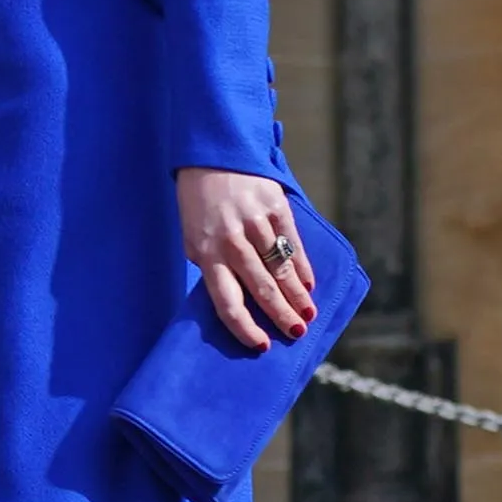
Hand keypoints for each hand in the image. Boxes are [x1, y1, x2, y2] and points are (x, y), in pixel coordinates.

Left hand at [178, 167, 316, 354]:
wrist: (212, 156)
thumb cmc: (200, 205)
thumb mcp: (193, 238)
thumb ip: (212, 265)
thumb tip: (238, 299)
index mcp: (206, 253)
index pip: (226, 301)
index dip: (244, 327)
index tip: (260, 345)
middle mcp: (231, 241)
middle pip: (261, 289)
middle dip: (281, 316)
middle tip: (296, 333)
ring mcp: (255, 223)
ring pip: (281, 268)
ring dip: (297, 295)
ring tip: (308, 313)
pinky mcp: (275, 206)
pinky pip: (292, 243)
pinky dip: (302, 266)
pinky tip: (309, 283)